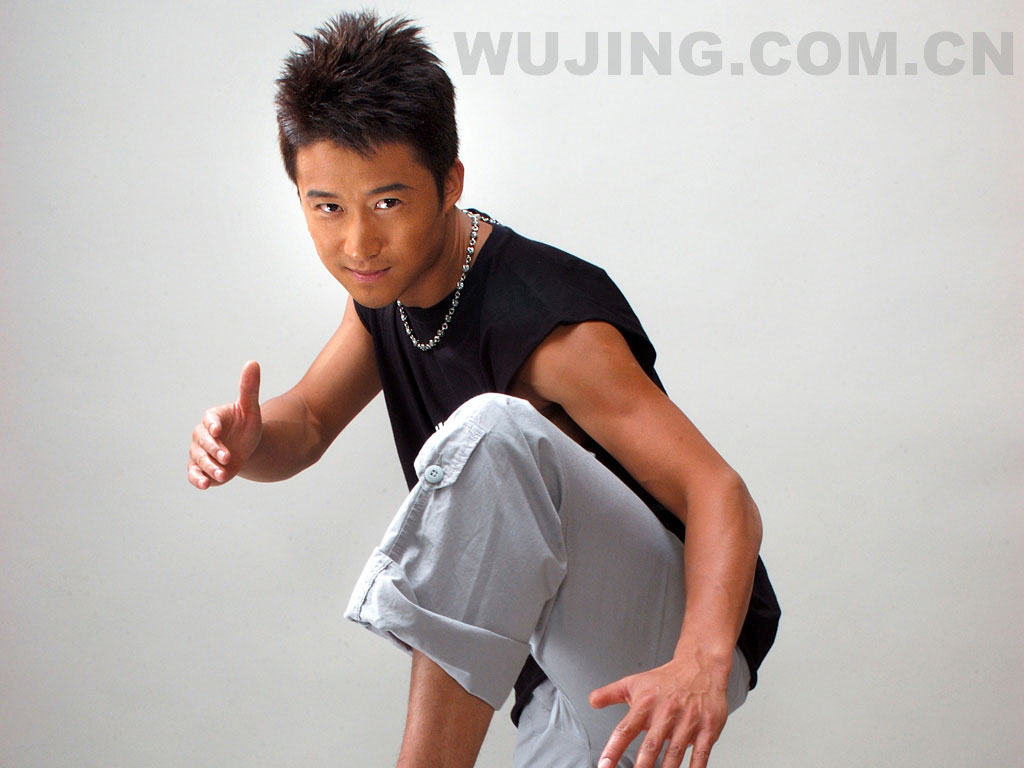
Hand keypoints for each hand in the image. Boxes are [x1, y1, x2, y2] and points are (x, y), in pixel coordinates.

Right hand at [187, 361, 262, 489]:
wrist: (247, 447)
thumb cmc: (247, 425)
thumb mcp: (250, 409)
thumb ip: (249, 388)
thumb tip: (252, 362)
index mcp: (214, 418)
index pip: (210, 420)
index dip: (212, 425)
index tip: (217, 430)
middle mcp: (203, 435)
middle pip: (203, 442)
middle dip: (214, 450)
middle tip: (228, 457)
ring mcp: (200, 452)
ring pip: (199, 460)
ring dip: (209, 467)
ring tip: (222, 474)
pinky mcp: (200, 468)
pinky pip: (194, 474)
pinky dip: (197, 479)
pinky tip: (205, 484)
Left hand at [589, 651, 730, 767]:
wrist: (700, 666)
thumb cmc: (666, 679)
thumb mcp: (634, 682)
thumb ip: (610, 693)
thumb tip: (592, 701)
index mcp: (645, 704)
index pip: (625, 730)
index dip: (613, 749)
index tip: (604, 766)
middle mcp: (666, 713)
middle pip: (651, 745)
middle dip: (642, 766)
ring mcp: (688, 722)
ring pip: (674, 753)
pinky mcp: (708, 728)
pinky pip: (702, 754)